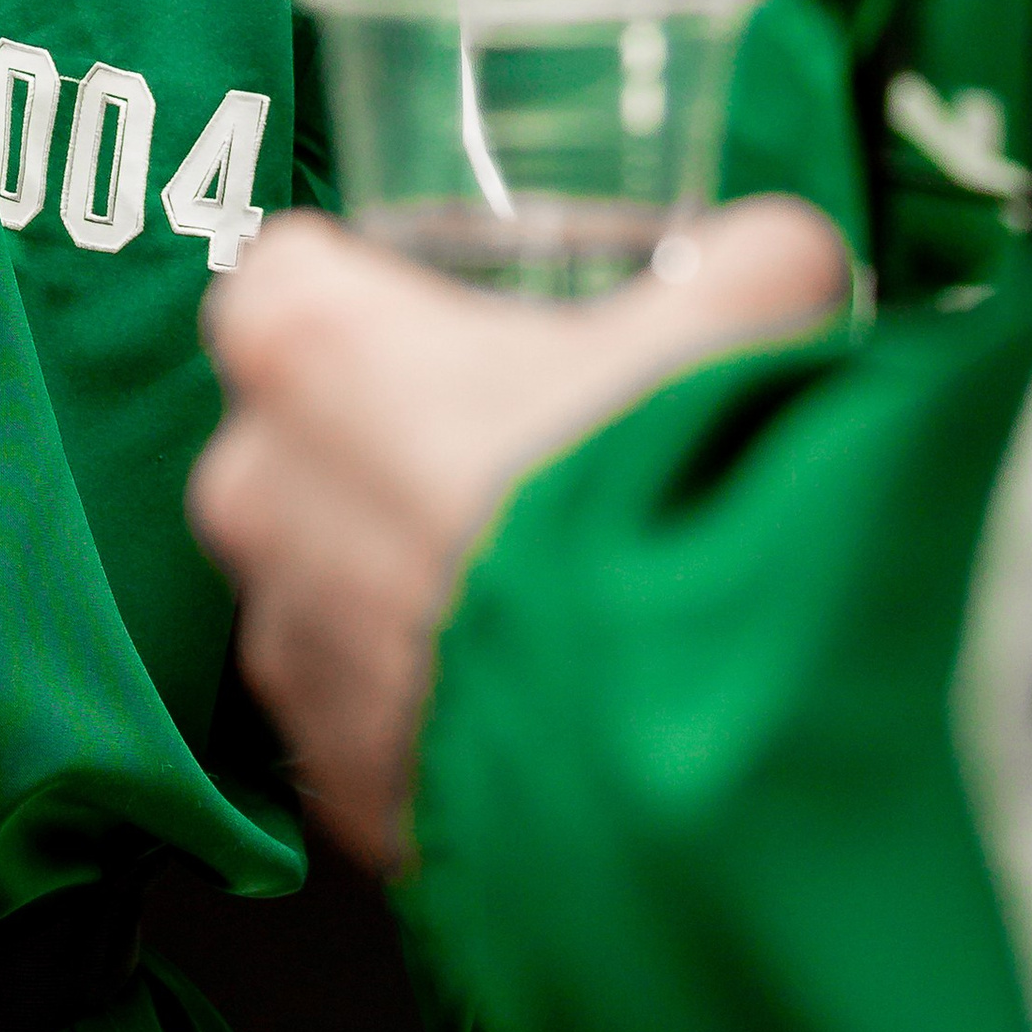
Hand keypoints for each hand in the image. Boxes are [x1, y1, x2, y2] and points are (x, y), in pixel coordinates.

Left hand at [188, 201, 846, 865]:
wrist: (699, 743)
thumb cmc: (681, 490)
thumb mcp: (753, 316)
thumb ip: (747, 265)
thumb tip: (775, 260)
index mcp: (310, 344)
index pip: (291, 277)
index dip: (385, 298)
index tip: (465, 326)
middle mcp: (257, 489)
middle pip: (306, 440)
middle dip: (401, 448)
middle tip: (540, 468)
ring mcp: (285, 642)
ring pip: (337, 587)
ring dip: (423, 590)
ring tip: (567, 605)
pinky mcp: (334, 770)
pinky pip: (379, 718)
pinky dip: (449, 711)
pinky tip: (560, 709)